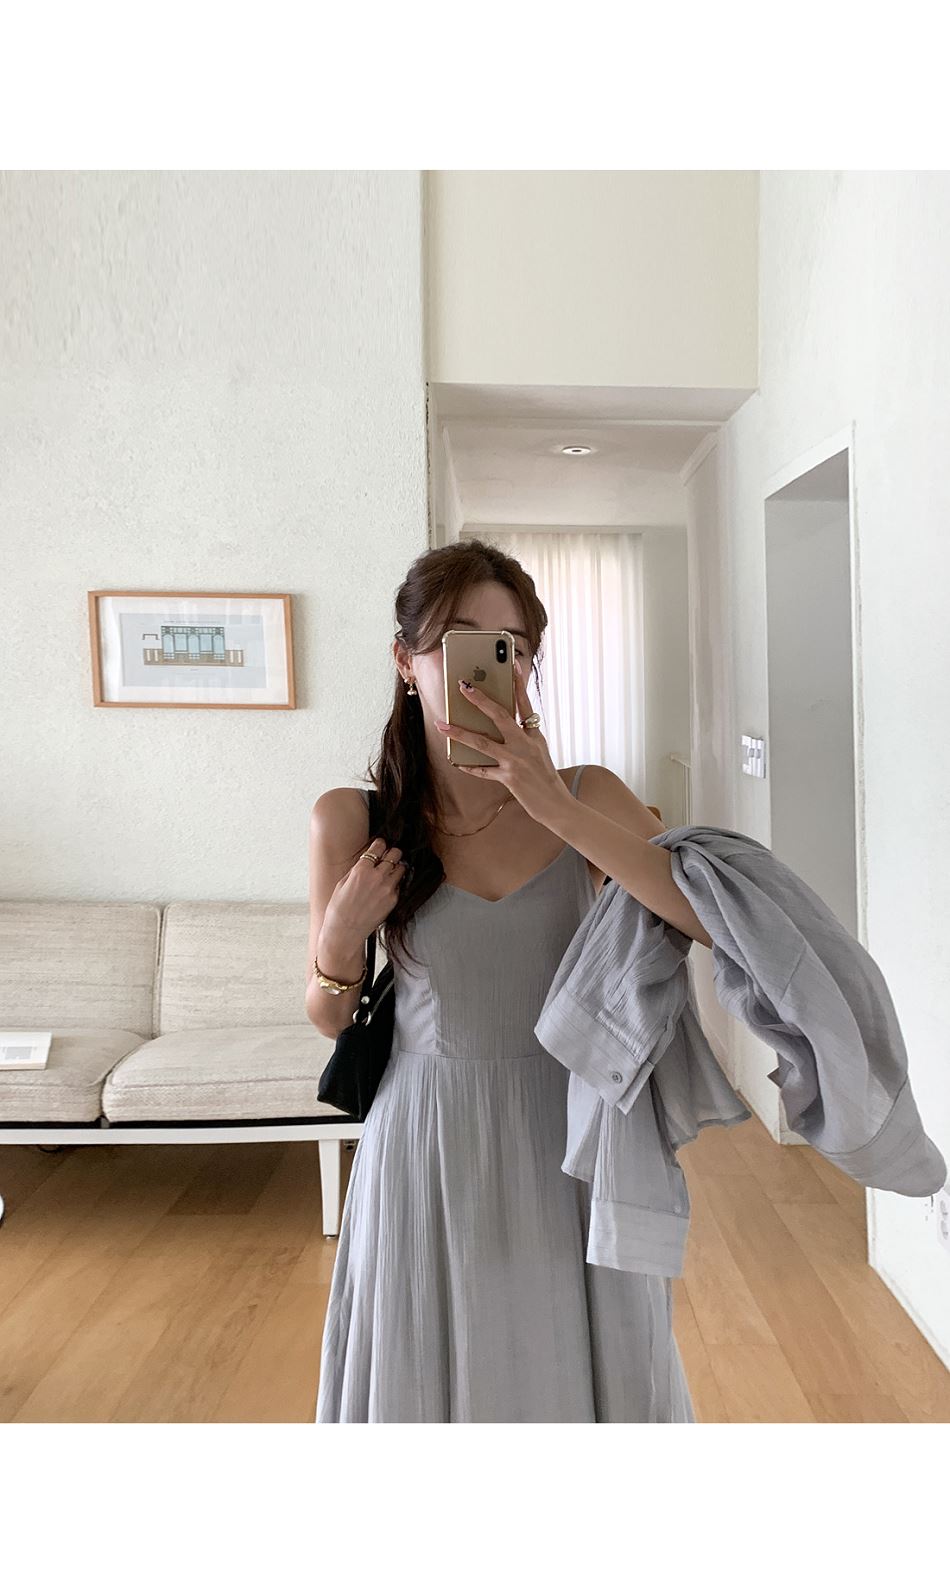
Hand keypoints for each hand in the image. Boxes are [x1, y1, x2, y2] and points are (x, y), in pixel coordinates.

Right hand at [325, 838, 407, 942]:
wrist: (345, 932)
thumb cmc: (339, 908)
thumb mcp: (343, 882)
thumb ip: (358, 868)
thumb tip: (368, 859)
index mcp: (362, 870)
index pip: (379, 846)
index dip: (380, 844)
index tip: (380, 845)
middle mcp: (377, 877)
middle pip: (395, 854)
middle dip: (391, 853)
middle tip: (387, 857)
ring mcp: (388, 889)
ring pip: (401, 868)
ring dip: (396, 868)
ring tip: (388, 873)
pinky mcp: (393, 900)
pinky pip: (399, 885)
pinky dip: (394, 884)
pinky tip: (385, 889)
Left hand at [433, 660, 568, 825]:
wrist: (559, 806)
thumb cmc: (548, 780)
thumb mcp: (540, 754)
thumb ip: (525, 739)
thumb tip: (504, 729)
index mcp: (536, 736)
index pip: (525, 704)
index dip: (518, 684)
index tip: (511, 665)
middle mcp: (526, 744)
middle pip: (500, 716)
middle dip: (479, 699)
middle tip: (462, 686)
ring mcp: (517, 761)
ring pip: (483, 742)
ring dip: (459, 733)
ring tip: (442, 725)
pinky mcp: (509, 778)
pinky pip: (483, 770)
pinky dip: (470, 766)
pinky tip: (457, 762)